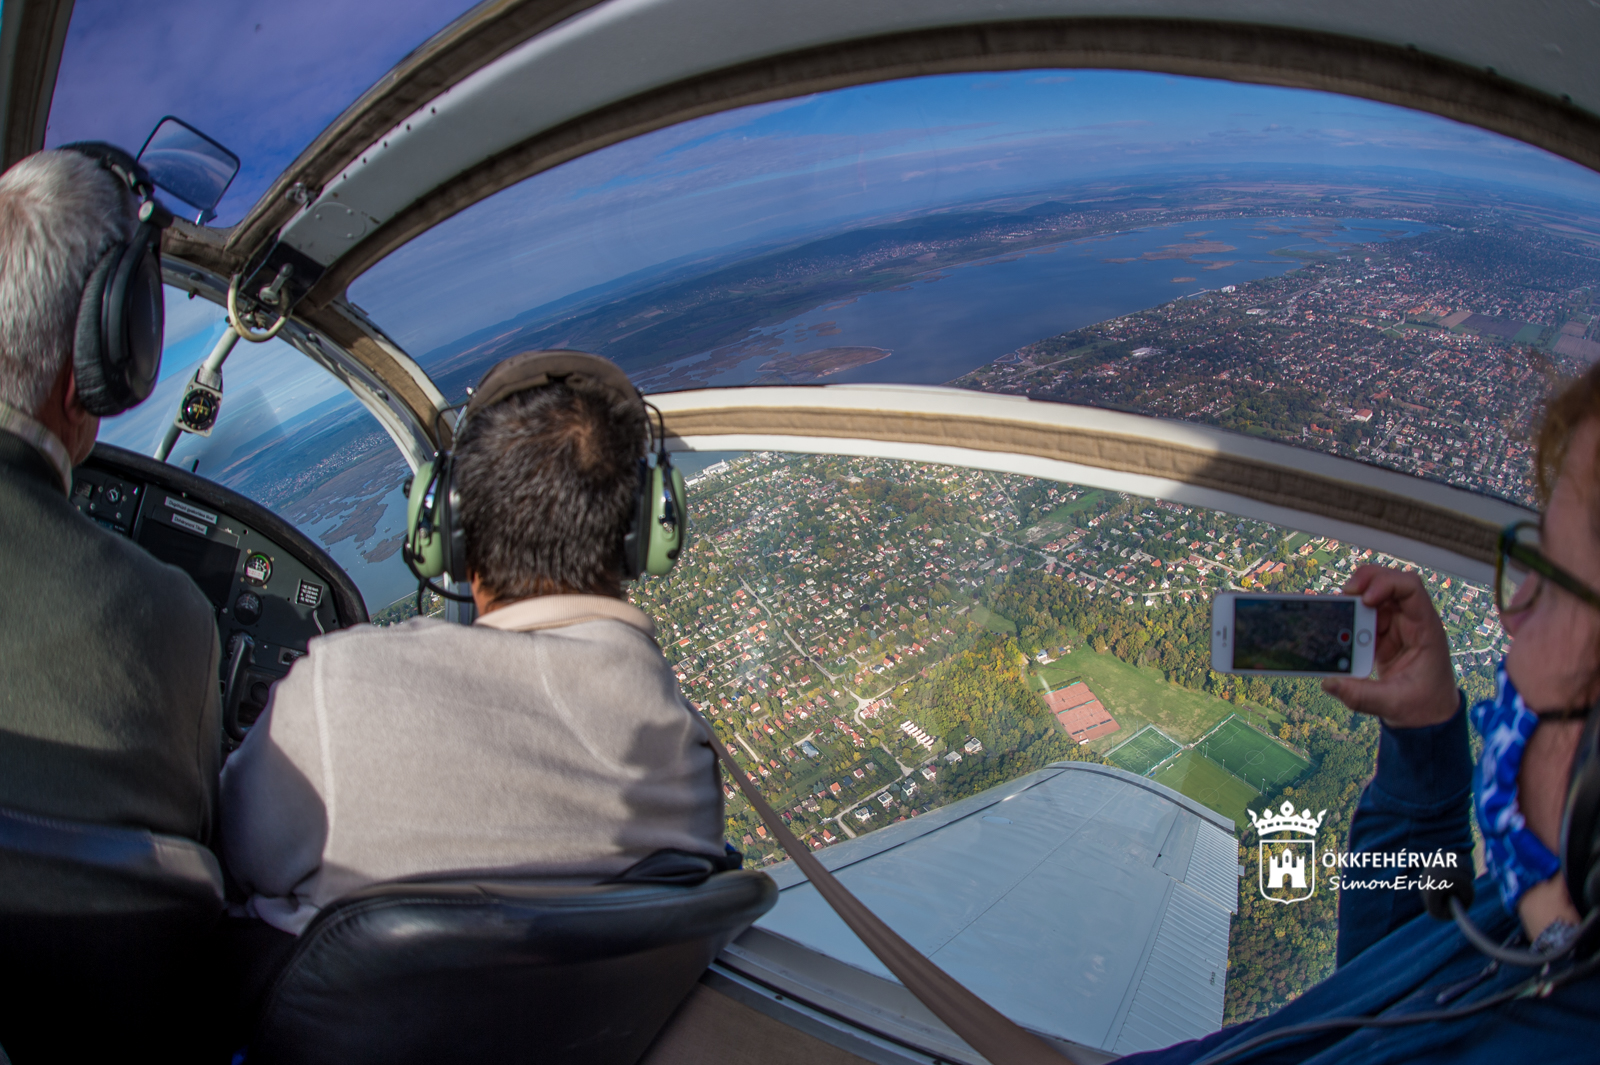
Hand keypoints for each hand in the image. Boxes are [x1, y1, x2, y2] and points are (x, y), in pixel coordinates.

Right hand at [1321, 565, 1458, 728]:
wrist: (1429, 717)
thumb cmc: (1424, 707)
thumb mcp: (1393, 704)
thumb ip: (1360, 695)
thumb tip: (1329, 682)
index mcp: (1425, 630)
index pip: (1410, 589)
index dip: (1386, 584)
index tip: (1364, 598)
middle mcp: (1411, 622)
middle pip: (1389, 584)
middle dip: (1363, 584)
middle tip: (1342, 597)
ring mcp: (1396, 627)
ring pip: (1373, 598)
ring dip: (1353, 601)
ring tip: (1332, 610)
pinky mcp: (1382, 637)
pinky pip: (1363, 617)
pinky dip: (1347, 618)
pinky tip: (1335, 626)